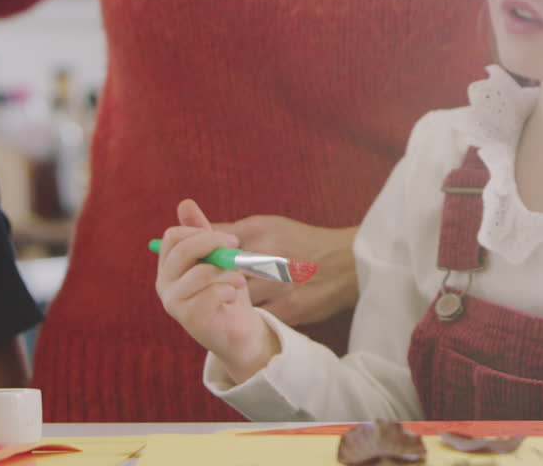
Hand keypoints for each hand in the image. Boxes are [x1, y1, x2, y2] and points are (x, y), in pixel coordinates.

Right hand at [155, 199, 279, 383]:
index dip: (202, 233)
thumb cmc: (228, 288)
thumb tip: (185, 202)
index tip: (230, 239)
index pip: (173, 236)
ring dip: (227, 271)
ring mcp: (173, 302)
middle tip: (236, 248)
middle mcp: (164, 283)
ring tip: (238, 280)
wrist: (240, 328)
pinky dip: (228, 290)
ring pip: (200, 273)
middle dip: (214, 244)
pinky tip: (232, 296)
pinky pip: (210, 294)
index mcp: (169, 265)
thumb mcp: (218, 257)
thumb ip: (202, 233)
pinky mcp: (189, 319)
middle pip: (182, 250)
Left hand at [210, 214, 358, 325]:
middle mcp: (266, 256)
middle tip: (204, 286)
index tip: (193, 263)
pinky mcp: (289, 308)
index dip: (201, 254)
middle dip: (210, 279)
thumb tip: (200, 232)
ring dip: (228, 300)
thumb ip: (236, 231)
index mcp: (260, 232)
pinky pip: (257, 316)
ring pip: (235, 297)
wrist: (348, 262)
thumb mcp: (273, 226)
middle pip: (220, 271)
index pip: (215, 242)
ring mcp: (278, 285)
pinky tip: (248, 314)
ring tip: (226, 301)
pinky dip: (250, 316)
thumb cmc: (304, 242)